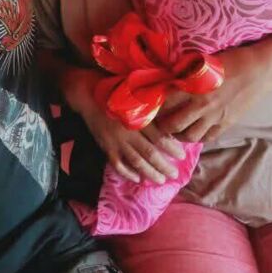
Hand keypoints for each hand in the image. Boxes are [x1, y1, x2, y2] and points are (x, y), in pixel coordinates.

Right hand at [71, 70, 185, 183]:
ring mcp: (116, 141)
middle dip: (164, 166)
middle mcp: (128, 131)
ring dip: (149, 173)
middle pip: (149, 153)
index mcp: (137, 117)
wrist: (89, 95)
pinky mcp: (105, 146)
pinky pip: (117, 164)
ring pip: (135, 162)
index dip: (172, 148)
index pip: (159, 137)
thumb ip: (151, 109)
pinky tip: (137, 178)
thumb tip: (170, 121)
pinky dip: (127, 173)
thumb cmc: (116, 92)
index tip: (182, 156)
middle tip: (175, 175)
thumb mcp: (135, 96)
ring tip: (160, 180)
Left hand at [155, 44, 271, 142]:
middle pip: (172, 124)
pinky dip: (198, 137)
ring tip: (174, 128)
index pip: (164, 101)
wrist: (259, 70)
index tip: (149, 105)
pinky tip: (194, 130)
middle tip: (158, 120)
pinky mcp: (226, 124)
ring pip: (189, 136)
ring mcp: (215, 117)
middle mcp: (201, 105)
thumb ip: (185, 72)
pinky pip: (207, 138)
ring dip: (178, 134)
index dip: (154, 105)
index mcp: (193, 86)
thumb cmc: (231, 60)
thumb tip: (167, 76)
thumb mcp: (203, 61)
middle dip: (162, 125)